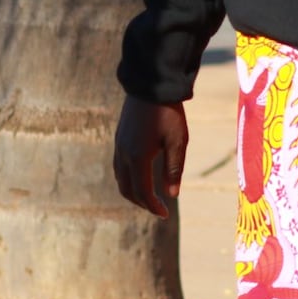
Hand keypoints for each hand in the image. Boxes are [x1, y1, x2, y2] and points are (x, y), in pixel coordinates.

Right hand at [113, 96, 188, 216]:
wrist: (151, 84)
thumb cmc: (168, 113)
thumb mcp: (178, 142)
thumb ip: (174, 169)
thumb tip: (171, 195)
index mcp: (138, 158)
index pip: (142, 192)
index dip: (153, 206)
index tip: (165, 214)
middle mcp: (124, 154)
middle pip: (127, 189)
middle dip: (141, 202)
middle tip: (157, 208)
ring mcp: (119, 145)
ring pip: (120, 178)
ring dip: (133, 191)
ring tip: (148, 195)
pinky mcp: (119, 137)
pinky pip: (119, 166)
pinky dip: (128, 178)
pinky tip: (140, 175)